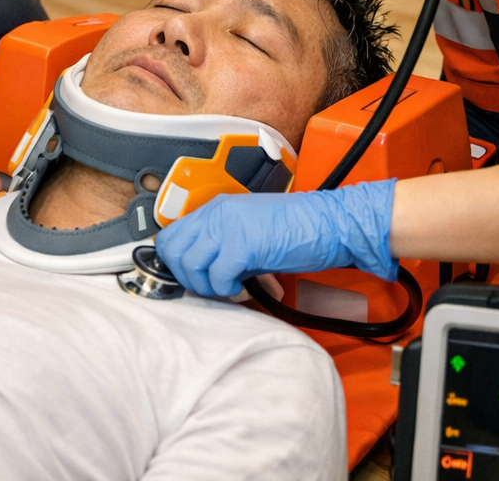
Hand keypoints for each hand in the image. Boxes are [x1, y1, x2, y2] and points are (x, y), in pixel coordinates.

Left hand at [155, 179, 398, 297]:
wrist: (328, 224)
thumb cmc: (295, 230)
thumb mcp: (249, 233)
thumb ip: (222, 247)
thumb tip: (200, 274)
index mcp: (217, 207)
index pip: (170, 235)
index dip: (175, 262)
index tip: (192, 278)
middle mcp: (217, 212)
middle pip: (173, 251)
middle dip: (187, 277)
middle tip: (210, 287)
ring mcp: (229, 225)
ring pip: (190, 264)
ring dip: (207, 286)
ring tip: (229, 289)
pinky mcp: (244, 243)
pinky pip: (217, 276)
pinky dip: (227, 290)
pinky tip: (243, 288)